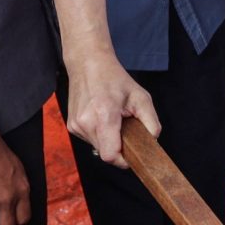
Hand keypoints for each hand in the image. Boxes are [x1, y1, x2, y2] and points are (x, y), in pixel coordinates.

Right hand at [62, 51, 159, 167]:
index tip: (132, 154)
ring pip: (97, 147)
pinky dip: (99, 134)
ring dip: (108, 140)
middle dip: (118, 147)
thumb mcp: (141, 97)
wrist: (88, 64)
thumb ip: (151, 122)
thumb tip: (153, 141)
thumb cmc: (114, 79)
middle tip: (125, 129)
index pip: (110, 156)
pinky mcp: (71, 126)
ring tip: (112, 120)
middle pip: (105, 153)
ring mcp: (76, 125)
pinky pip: (90, 139)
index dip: (123, 160)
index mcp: (104, 115)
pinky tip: (102, 118)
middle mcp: (86, 123)